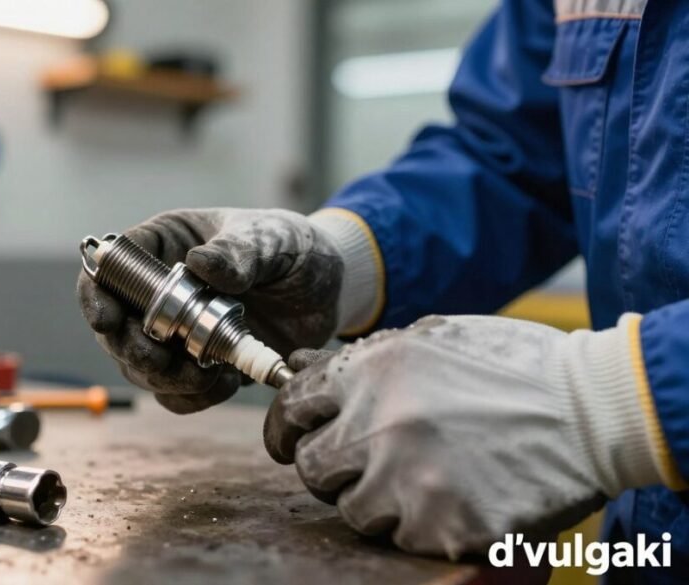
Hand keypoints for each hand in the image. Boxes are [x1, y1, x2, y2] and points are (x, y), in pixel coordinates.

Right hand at [78, 207, 367, 413]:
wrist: (331, 289)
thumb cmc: (294, 248)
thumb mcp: (273, 240)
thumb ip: (241, 250)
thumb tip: (200, 264)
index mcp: (166, 245)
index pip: (111, 267)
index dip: (97, 295)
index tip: (106, 321)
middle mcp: (160, 291)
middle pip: (116, 326)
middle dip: (132, 349)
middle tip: (160, 360)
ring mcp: (176, 332)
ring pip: (141, 365)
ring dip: (164, 379)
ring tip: (206, 374)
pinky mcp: (198, 365)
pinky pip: (175, 393)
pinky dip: (190, 397)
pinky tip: (222, 385)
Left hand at [264, 315, 668, 557]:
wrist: (592, 410)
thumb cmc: (511, 366)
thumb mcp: (431, 337)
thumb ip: (362, 358)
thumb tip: (300, 366)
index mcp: (370, 372)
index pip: (290, 407)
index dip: (286, 425)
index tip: (290, 439)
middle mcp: (379, 426)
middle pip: (311, 466)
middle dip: (329, 467)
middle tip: (360, 463)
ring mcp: (409, 482)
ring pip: (352, 510)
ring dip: (376, 499)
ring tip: (421, 477)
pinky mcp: (443, 528)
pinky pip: (403, 538)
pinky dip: (422, 524)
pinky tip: (455, 495)